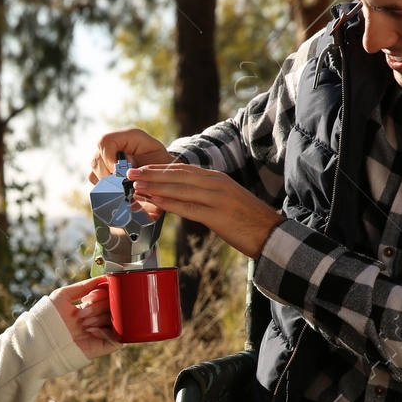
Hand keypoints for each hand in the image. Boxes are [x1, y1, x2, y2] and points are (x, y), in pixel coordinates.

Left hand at [49, 276, 120, 358]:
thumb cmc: (49, 317)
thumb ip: (83, 286)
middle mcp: (95, 320)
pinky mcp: (102, 347)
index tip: (88, 298)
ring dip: (100, 319)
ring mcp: (100, 334)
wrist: (42, 339)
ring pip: (115, 321)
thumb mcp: (63, 295)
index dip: (101, 294)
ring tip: (84, 325)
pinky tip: (92, 332)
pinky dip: (107, 332)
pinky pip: (117, 339)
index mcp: (88, 308)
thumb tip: (104, 278)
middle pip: (111, 307)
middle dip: (98, 307)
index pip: (105, 296)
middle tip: (82, 315)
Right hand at [88, 128, 174, 183]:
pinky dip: (105, 186)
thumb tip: (124, 164)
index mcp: (128, 136)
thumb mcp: (158, 161)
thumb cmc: (162, 162)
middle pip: (98, 158)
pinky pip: (95, 177)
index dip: (108, 157)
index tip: (117, 173)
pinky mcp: (101, 167)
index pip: (106, 141)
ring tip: (122, 190)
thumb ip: (142, 162)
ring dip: (106, 183)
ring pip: (94, 169)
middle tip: (121, 187)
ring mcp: (105, 155)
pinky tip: (118, 190)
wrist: (161, 170)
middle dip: (108, 176)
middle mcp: (113, 143)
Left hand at [129, 163, 283, 258]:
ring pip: (180, 188)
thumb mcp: (226, 199)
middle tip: (130, 173)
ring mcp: (217, 198)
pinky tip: (154, 201)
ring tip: (135, 186)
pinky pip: (188, 207)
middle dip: (152, 173)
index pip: (183, 169)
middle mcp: (216, 183)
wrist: (271, 233)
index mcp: (217, 178)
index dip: (160, 168)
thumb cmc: (247, 220)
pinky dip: (169, 203)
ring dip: (155, 186)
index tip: (141, 169)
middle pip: (177, 175)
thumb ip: (205, 194)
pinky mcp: (217, 215)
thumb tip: (183, 195)